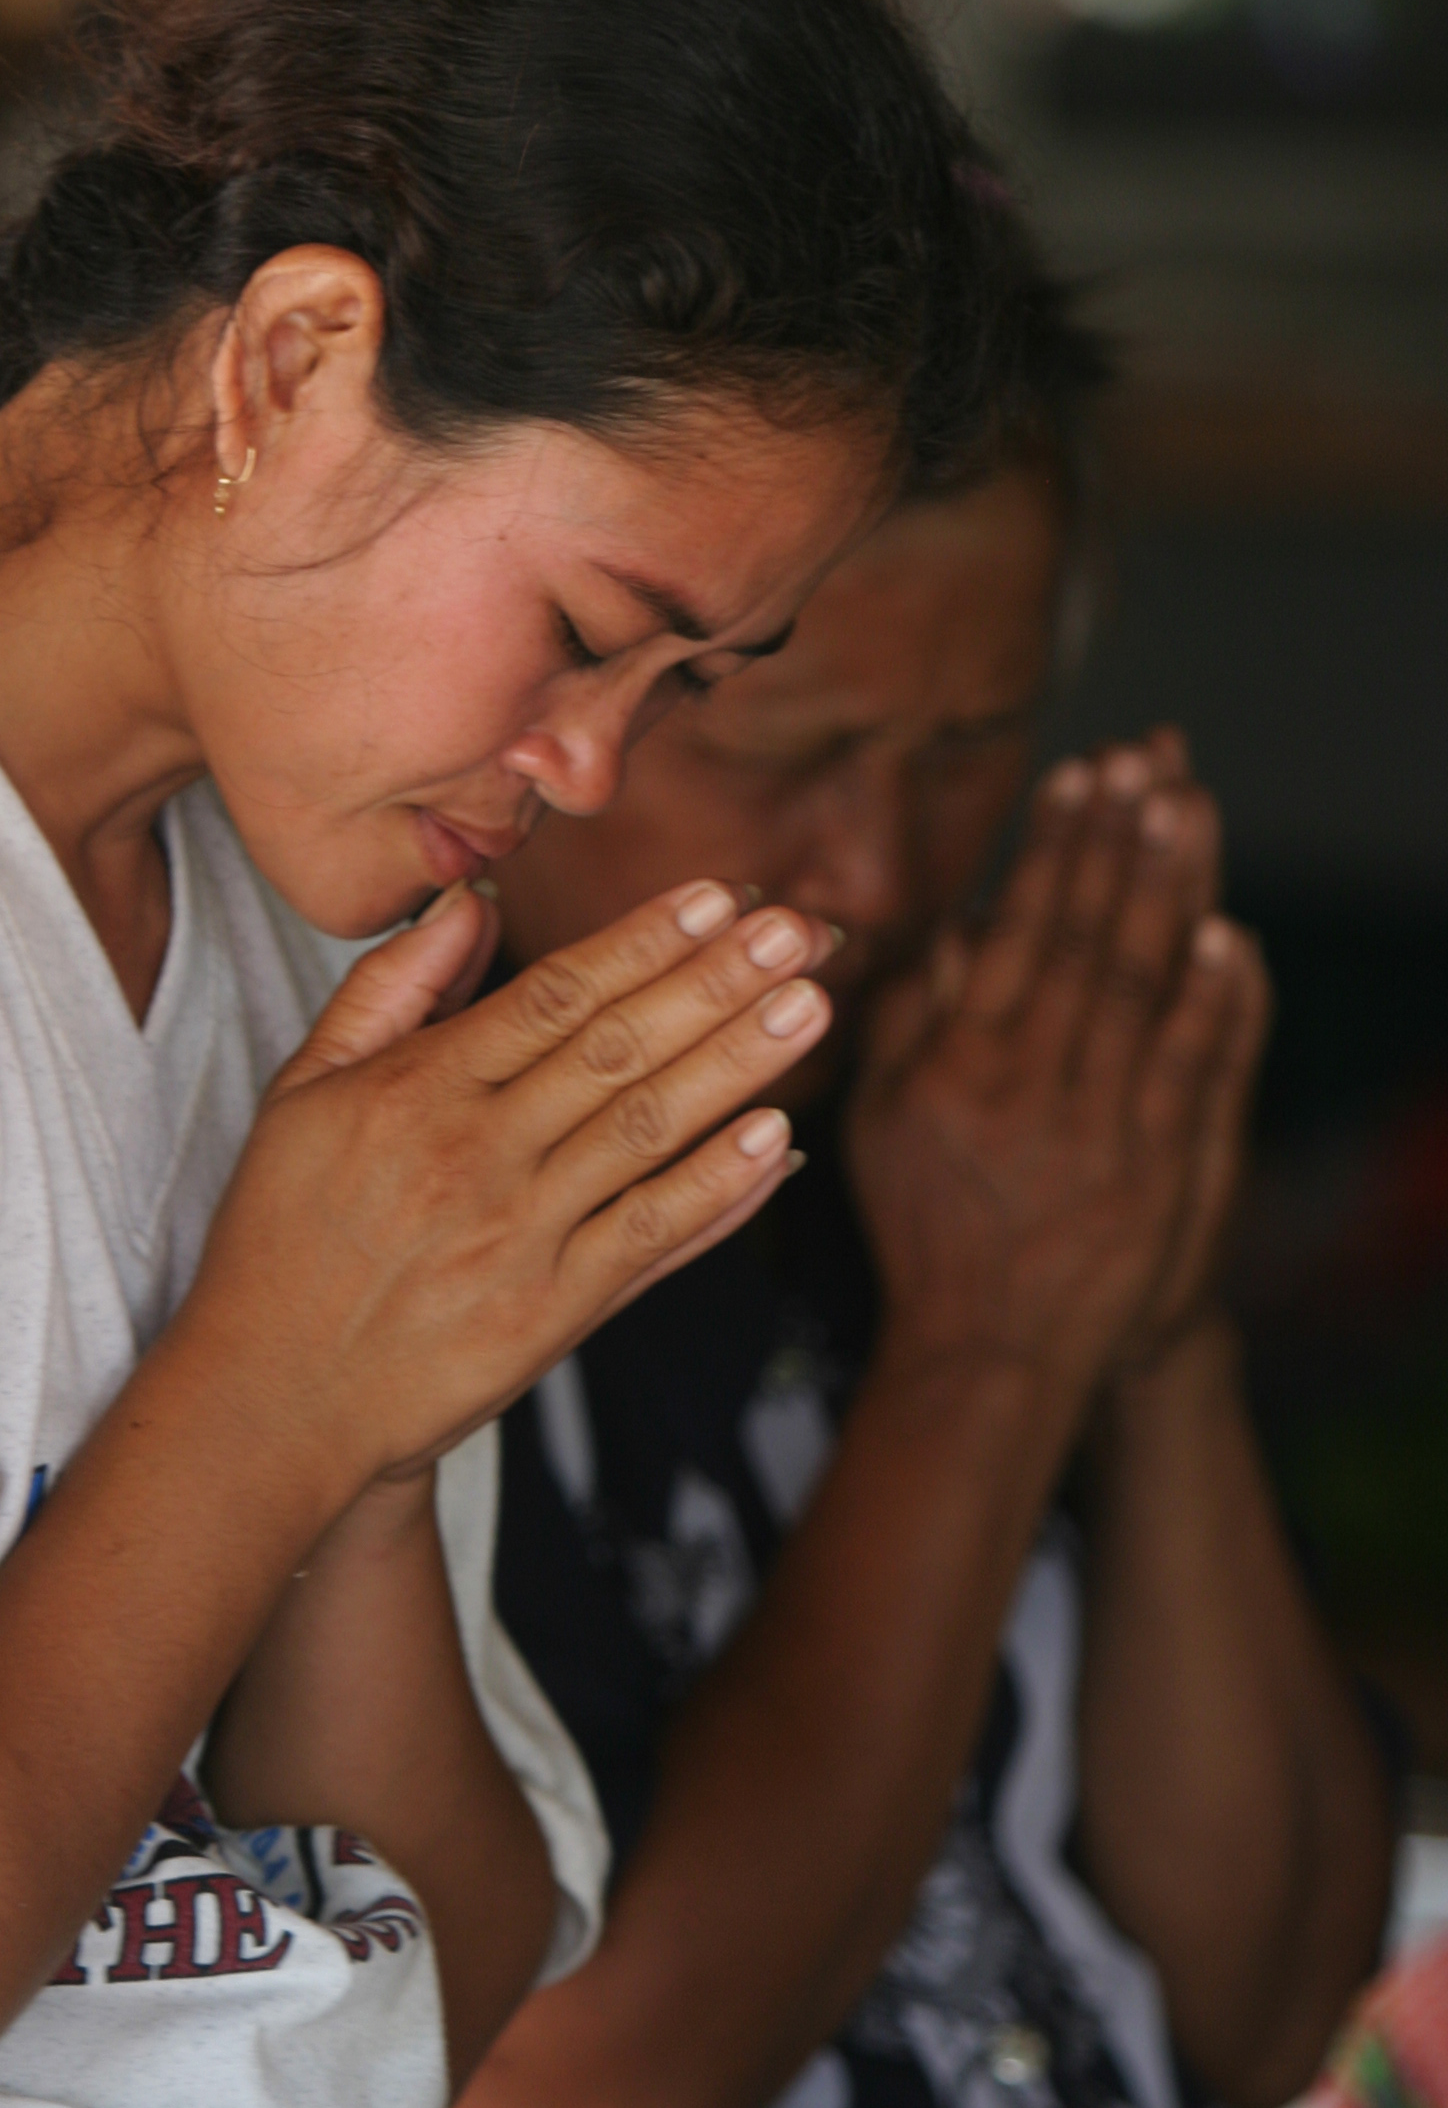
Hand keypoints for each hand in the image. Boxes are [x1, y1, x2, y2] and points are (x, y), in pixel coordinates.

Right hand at [176, 879, 833, 1489]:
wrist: (275, 1399)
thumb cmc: (285, 1239)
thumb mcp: (303, 1093)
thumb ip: (387, 990)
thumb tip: (469, 903)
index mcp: (415, 1089)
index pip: (553, 995)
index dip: (643, 941)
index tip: (718, 897)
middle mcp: (474, 1152)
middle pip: (617, 1048)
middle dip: (715, 982)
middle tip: (796, 929)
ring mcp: (519, 1235)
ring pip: (648, 1129)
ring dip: (738, 1063)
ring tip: (809, 1005)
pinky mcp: (550, 1313)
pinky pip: (650, 1236)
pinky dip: (718, 1188)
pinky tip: (777, 1139)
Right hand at [845, 733, 1257, 1404]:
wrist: (987, 1347)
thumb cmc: (925, 1228)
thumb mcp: (879, 1119)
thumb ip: (904, 1020)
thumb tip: (937, 927)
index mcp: (962, 1061)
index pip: (1021, 928)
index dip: (1055, 845)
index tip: (1081, 775)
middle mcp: (1034, 1080)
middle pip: (1090, 936)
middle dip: (1121, 839)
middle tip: (1148, 760)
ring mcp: (1104, 1123)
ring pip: (1145, 985)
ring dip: (1171, 890)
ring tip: (1188, 809)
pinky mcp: (1160, 1168)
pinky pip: (1193, 1068)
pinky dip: (1215, 1000)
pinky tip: (1228, 933)